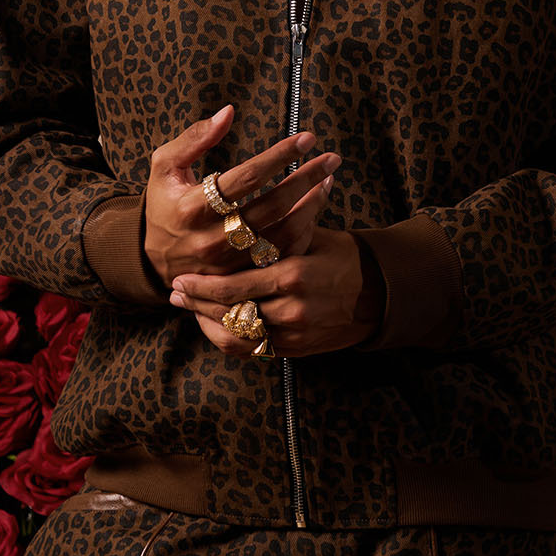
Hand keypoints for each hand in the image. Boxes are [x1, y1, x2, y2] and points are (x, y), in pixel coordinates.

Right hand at [143, 104, 338, 288]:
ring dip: (312, 205)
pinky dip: (304, 230)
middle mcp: (211, 239)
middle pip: (271, 207)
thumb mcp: (165, 167)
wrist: (157, 260)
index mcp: (192, 208)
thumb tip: (228, 112)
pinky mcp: (243, 278)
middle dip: (306, 178)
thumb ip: (194, 138)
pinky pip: (283, 256)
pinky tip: (314, 207)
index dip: (279, 156)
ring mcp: (229, 264)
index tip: (306, 139)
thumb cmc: (165, 204)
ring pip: (282, 234)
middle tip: (331, 158)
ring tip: (328, 180)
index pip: (245, 178)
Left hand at [170, 226, 383, 357]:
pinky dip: (230, 340)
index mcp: (292, 276)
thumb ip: (279, 231)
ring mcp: (293, 333)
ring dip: (208, 325)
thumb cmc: (346, 257)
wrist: (380, 294)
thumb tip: (248, 205)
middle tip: (175, 295)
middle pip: (229, 315)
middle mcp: (290, 309)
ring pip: (237, 338)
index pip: (234, 288)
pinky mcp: (296, 349)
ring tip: (190, 311)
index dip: (202, 288)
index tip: (180, 280)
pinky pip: (253, 350)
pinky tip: (215, 327)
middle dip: (197, 306)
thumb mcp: (315, 236)